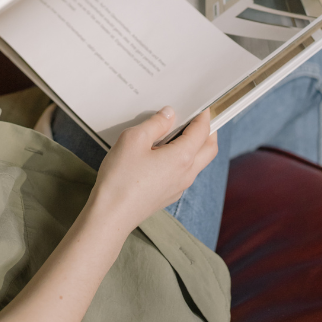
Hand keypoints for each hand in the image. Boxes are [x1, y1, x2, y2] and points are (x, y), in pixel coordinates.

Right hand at [91, 107, 216, 235]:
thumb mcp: (134, 139)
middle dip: (209, 132)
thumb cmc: (121, 178)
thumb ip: (155, 123)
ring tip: (181, 133)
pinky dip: (185, 159)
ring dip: (197, 146)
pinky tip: (165, 154)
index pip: (202, 131)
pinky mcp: (168, 195)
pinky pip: (185, 173)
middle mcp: (186, 173)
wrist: (111, 215)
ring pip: (199, 163)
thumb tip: (169, 115)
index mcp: (182, 157)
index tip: (203, 106)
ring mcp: (179, 187)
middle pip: (209, 149)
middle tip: (201, 119)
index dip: (204, 116)